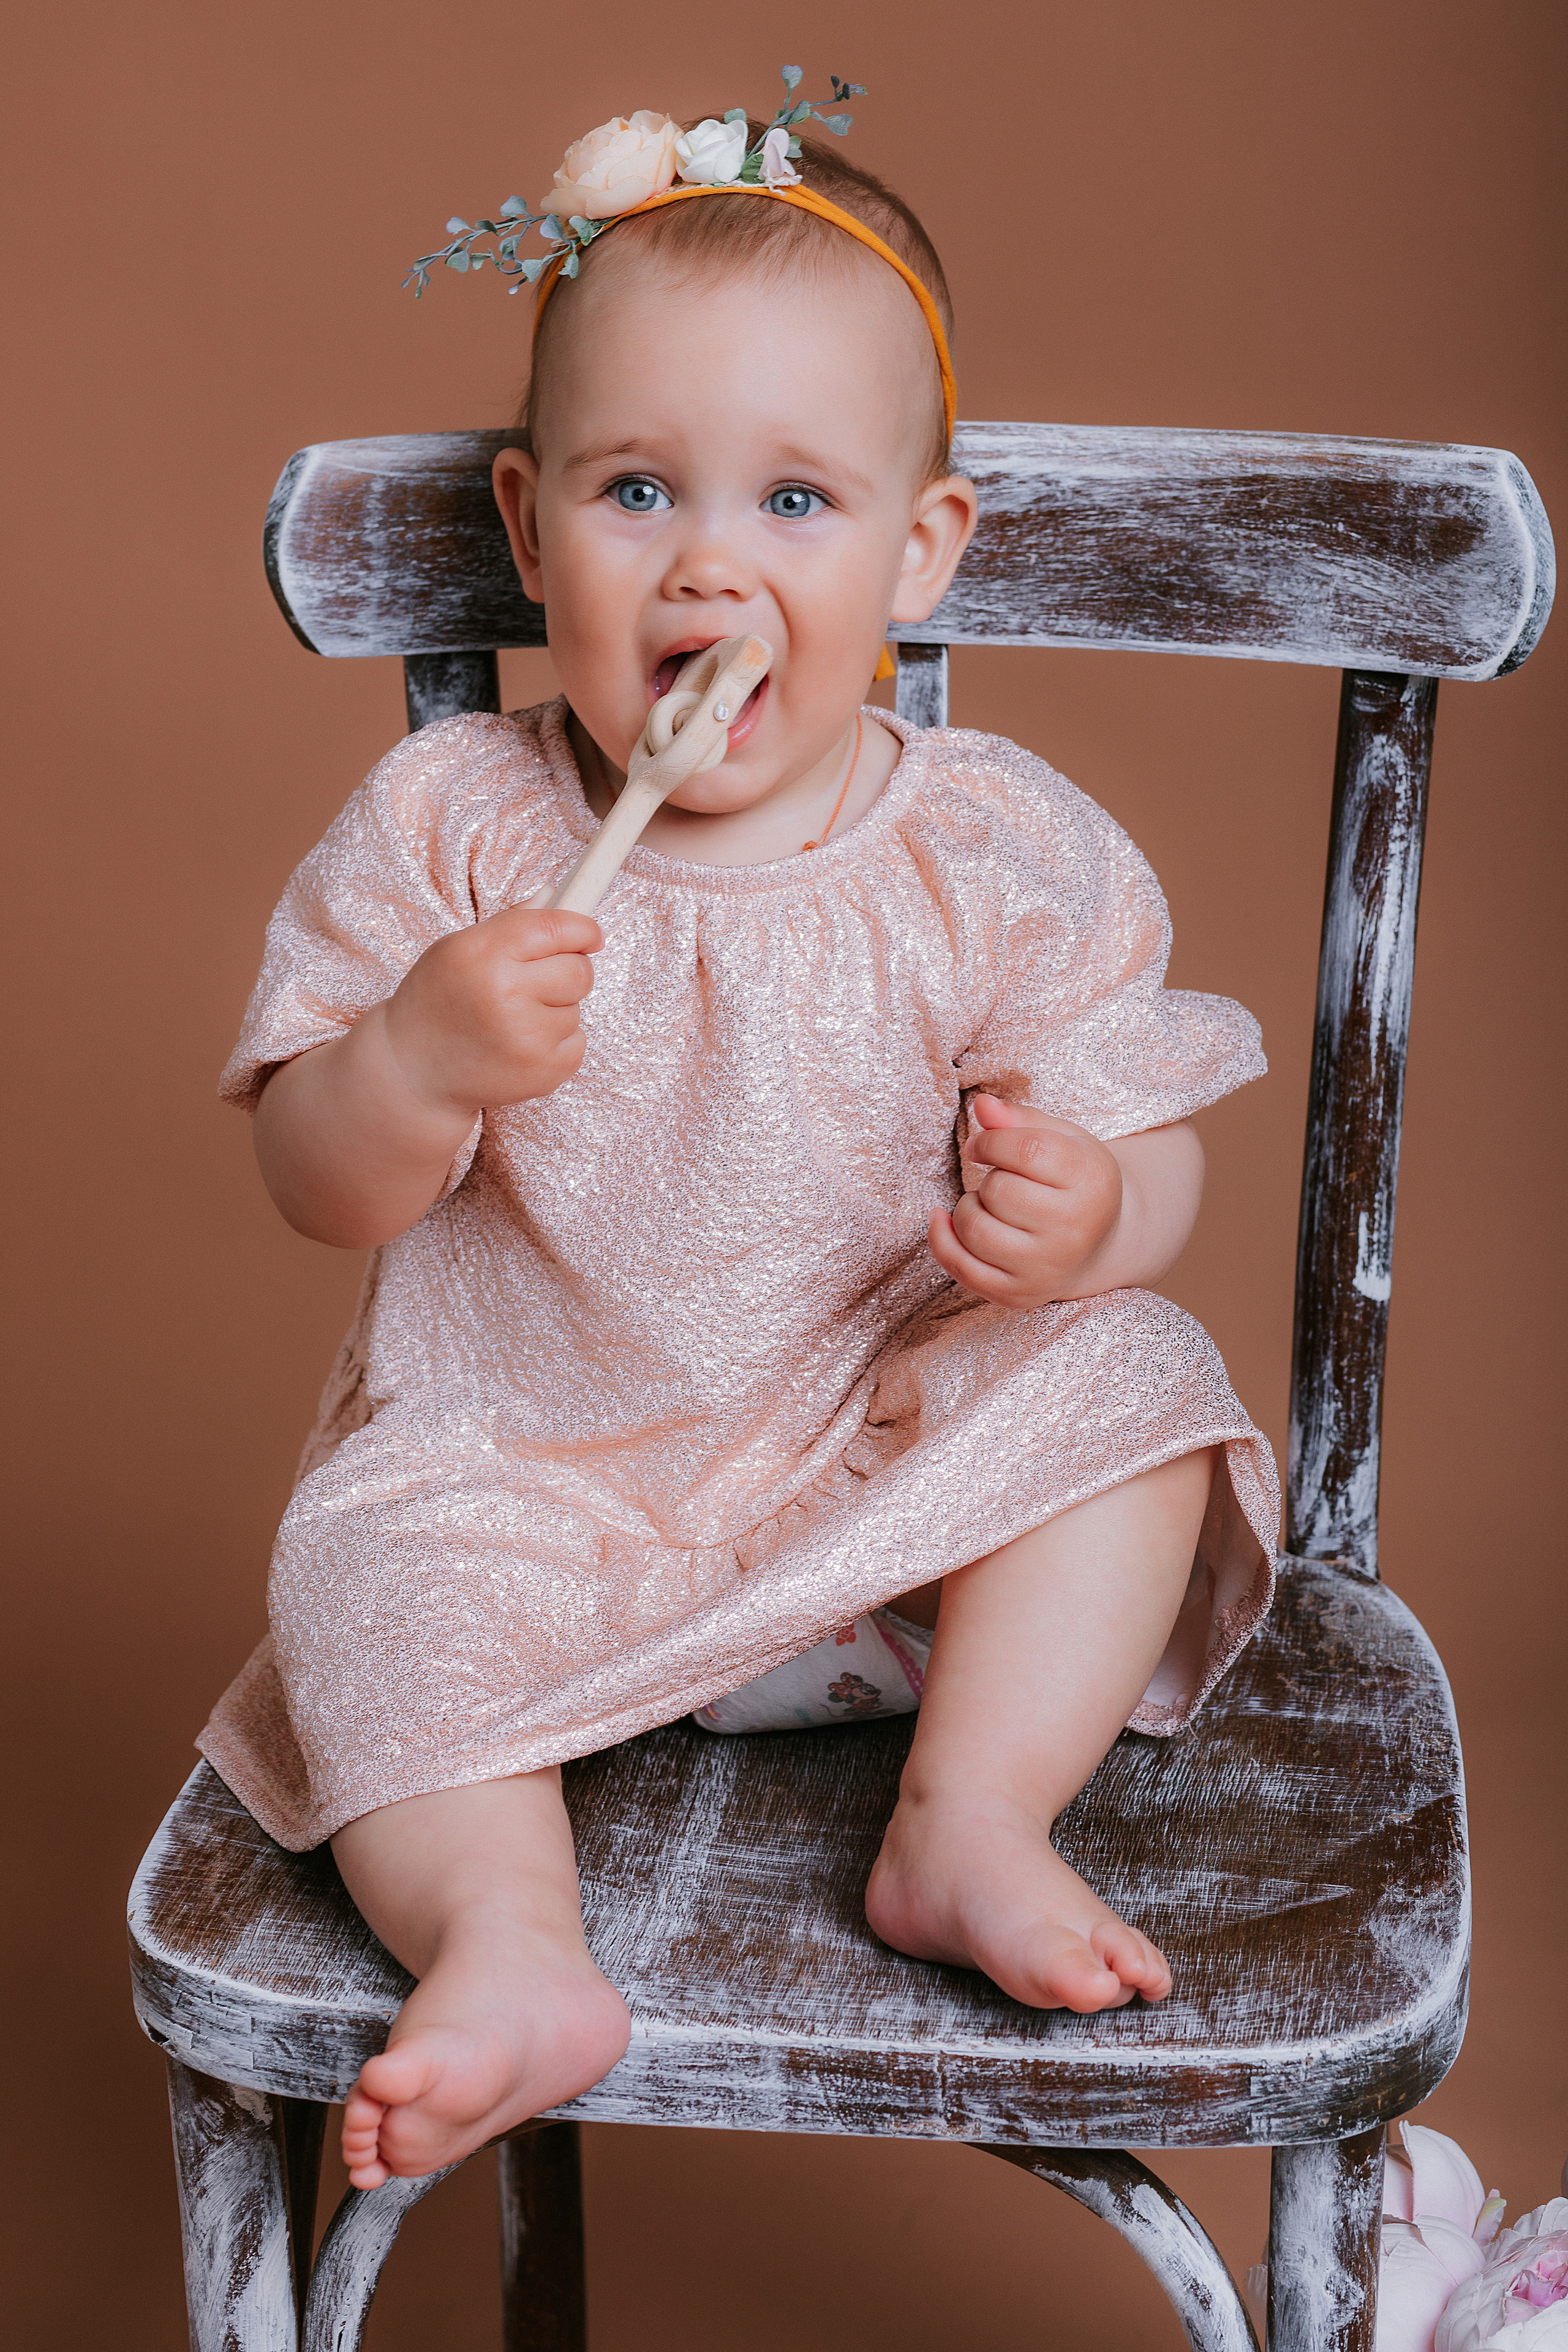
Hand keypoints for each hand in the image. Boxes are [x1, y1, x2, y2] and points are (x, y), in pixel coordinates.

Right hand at [382, 904, 602, 1118]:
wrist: (412, 1071)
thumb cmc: (435, 1003)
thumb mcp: (455, 949)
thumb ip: (510, 922)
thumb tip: (554, 895)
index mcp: (483, 954)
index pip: (557, 928)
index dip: (582, 928)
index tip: (589, 934)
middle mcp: (507, 995)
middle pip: (579, 970)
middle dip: (568, 970)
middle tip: (537, 981)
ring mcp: (528, 1039)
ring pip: (577, 1008)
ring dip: (555, 1010)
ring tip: (513, 1020)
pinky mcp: (544, 1072)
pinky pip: (577, 1042)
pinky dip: (556, 1042)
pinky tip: (519, 1045)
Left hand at [928, 1094, 1122, 1309]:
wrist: (1099, 1245)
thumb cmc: (1074, 1182)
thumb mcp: (1063, 1140)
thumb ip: (1021, 1119)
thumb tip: (982, 1105)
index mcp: (1091, 1181)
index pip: (1025, 1150)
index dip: (991, 1141)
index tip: (983, 1145)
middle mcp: (1074, 1230)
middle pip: (998, 1191)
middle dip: (989, 1178)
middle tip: (1005, 1182)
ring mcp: (1045, 1268)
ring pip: (975, 1228)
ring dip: (969, 1207)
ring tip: (991, 1205)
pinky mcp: (1018, 1295)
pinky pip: (961, 1267)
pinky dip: (942, 1239)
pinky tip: (944, 1220)